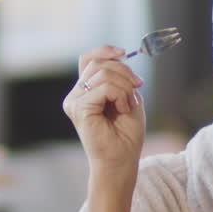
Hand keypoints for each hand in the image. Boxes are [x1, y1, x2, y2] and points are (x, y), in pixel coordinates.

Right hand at [63, 45, 145, 173]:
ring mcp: (74, 101)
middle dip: (124, 71)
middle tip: (137, 86)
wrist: (122, 160)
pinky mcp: (79, 108)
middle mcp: (75, 95)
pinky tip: (123, 108)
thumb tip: (119, 56)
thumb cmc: (125, 134)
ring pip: (102, 73)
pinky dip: (120, 94)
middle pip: (98, 63)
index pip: (89, 59)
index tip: (124, 53)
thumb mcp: (127, 97)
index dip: (105, 51)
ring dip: (124, 86)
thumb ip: (119, 77)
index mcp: (85, 91)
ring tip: (129, 104)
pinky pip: (104, 87)